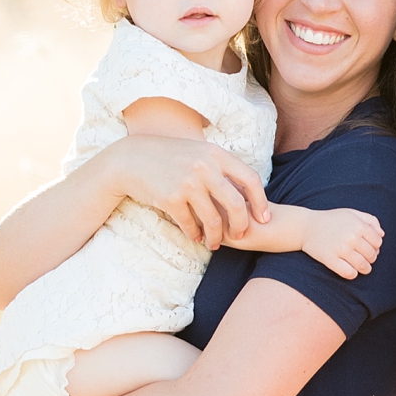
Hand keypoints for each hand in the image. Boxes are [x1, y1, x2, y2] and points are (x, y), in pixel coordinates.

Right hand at [108, 136, 269, 247]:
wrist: (132, 158)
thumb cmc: (171, 157)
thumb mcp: (199, 153)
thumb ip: (221, 168)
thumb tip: (247, 191)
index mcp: (216, 154)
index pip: (250, 179)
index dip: (260, 201)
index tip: (263, 218)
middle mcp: (204, 167)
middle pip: (236, 204)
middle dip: (241, 225)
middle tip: (239, 235)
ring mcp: (187, 183)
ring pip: (213, 220)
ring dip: (216, 236)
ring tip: (214, 243)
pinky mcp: (170, 198)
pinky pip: (190, 224)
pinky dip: (195, 234)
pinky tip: (195, 237)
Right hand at [304, 207, 384, 279]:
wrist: (306, 226)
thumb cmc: (331, 220)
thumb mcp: (351, 213)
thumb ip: (370, 220)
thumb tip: (382, 234)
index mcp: (358, 225)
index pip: (378, 242)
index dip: (376, 246)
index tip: (369, 247)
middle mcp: (351, 237)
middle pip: (372, 255)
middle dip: (370, 258)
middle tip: (364, 257)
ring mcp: (340, 249)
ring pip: (363, 266)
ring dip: (364, 269)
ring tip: (361, 267)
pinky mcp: (330, 259)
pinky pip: (348, 273)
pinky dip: (352, 274)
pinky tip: (350, 270)